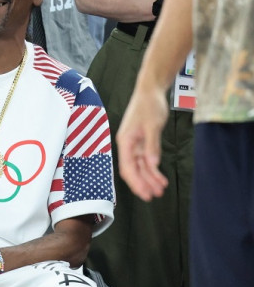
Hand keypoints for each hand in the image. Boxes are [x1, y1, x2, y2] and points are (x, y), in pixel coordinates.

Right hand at [117, 83, 169, 200]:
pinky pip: (146, 159)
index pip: (128, 167)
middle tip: (154, 196)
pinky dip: (153, 169)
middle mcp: (127, 145)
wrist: (150, 90)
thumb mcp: (152, 125)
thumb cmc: (149, 105)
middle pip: (133, 170)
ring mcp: (135, 144)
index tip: (145, 194)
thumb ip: (152, 146)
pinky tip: (161, 177)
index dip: (136, 182)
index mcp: (125, 141)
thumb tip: (152, 164)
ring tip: (161, 189)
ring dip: (150, 178)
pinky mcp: (142, 142)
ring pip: (140, 166)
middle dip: (143, 183)